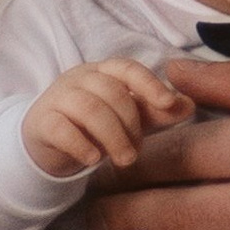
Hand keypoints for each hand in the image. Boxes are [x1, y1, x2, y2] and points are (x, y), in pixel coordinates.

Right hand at [21, 56, 183, 175]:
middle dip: (130, 124)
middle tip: (136, 152)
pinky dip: (82, 145)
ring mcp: (57, 98)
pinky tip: (94, 160)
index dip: (149, 83)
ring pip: (89, 108)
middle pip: (111, 91)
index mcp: (103, 71)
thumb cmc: (94, 127)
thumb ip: (157, 112)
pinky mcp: (41, 122)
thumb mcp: (128, 119)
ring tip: (125, 160)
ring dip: (112, 137)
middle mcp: (79, 78)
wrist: (48, 144)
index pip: (127, 68)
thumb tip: (189, 105)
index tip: (168, 103)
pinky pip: (62, 129)